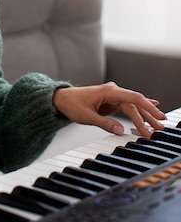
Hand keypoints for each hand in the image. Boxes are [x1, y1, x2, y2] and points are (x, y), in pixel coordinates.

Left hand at [52, 81, 166, 137]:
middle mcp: (113, 91)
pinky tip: (152, 106)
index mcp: (109, 91)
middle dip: (148, 115)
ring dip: (145, 115)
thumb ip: (105, 123)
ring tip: (157, 125)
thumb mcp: (87, 116)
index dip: (147, 107)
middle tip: (160, 126)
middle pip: (135, 103)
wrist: (62, 99)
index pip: (133, 98)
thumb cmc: (71, 104)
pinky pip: (128, 106)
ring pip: (133, 106)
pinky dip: (139, 109)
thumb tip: (120, 130)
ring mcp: (113, 96)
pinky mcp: (111, 101)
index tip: (156, 116)